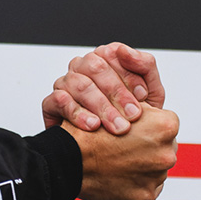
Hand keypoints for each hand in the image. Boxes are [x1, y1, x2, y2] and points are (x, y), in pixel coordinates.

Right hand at [43, 43, 165, 134]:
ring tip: (116, 126)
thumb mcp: (149, 93)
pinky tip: (93, 125)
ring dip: (101, 106)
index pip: (112, 53)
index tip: (142, 95)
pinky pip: (59, 100)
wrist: (114, 149)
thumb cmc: (130, 117)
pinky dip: (78, 113)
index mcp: (104, 59)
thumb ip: (145, 67)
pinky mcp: (51, 103)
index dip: (128, 74)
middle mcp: (83, 67)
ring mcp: (65, 83)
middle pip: (95, 66)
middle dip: (117, 93)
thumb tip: (125, 50)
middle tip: (133, 115)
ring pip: (78, 83)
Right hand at [66, 107, 177, 199]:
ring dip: (142, 164)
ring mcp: (158, 177)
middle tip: (124, 146)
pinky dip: (135, 183)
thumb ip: (140, 105)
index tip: (133, 128)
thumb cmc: (91, 131)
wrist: (68, 162)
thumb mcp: (118, 105)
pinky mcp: (147, 196)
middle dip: (148, 145)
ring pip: (155, 167)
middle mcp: (167, 153)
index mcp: (166, 126)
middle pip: (164, 146)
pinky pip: (146, 187)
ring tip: (118, 161)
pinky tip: (118, 176)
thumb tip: (150, 103)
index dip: (148, 124)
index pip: (166, 123)